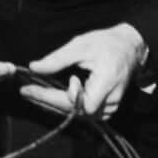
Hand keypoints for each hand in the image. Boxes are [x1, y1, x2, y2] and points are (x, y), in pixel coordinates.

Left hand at [23, 23, 148, 122]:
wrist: (131, 48)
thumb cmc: (108, 43)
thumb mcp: (80, 45)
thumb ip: (57, 59)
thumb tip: (34, 68)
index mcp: (106, 83)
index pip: (74, 101)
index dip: (51, 97)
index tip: (29, 90)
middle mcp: (110, 101)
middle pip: (73, 111)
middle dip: (47, 101)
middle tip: (26, 92)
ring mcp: (110, 108)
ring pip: (77, 114)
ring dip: (55, 105)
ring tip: (35, 94)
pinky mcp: (107, 109)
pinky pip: (84, 112)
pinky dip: (66, 106)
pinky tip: (51, 97)